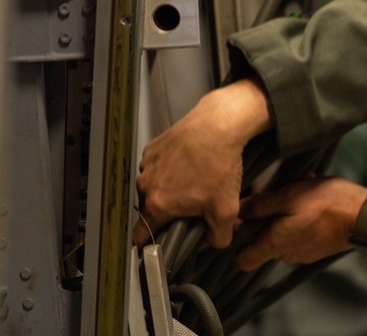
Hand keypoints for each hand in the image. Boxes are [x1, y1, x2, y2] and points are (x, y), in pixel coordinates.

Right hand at [134, 76, 271, 247]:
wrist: (218, 125)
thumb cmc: (219, 163)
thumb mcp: (226, 209)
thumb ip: (218, 237)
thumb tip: (213, 241)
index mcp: (157, 204)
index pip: (140, 234)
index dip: (148, 242)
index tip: (157, 241)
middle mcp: (146, 184)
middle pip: (151, 208)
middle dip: (169, 210)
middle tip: (191, 204)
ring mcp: (148, 164)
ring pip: (154, 185)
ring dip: (169, 187)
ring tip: (194, 179)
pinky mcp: (154, 147)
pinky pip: (158, 165)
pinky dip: (171, 167)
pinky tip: (190, 163)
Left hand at [236, 176, 366, 270]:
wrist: (363, 216)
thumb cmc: (326, 205)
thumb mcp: (288, 195)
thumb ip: (260, 205)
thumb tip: (237, 211)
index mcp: (274, 245)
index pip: (243, 259)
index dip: (238, 240)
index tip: (242, 219)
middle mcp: (286, 254)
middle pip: (264, 238)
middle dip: (267, 214)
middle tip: (279, 191)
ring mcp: (303, 253)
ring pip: (283, 231)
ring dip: (286, 211)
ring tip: (301, 189)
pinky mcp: (318, 247)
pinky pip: (300, 232)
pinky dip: (302, 216)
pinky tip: (314, 198)